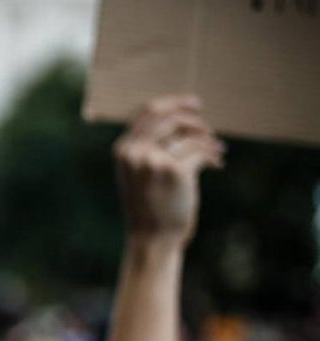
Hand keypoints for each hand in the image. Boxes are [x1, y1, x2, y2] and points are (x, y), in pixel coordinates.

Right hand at [113, 94, 224, 248]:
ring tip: (215, 148)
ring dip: (206, 138)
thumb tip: (182, 118)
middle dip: (193, 117)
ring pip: (187, 133)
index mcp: (123, 150)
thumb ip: (149, 147)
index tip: (193, 103)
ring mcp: (153, 161)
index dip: (173, 102)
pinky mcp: (174, 171)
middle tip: (208, 127)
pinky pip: (200, 150)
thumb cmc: (150, 206)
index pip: (146, 112)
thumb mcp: (140, 174)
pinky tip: (218, 164)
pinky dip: (212, 155)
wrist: (153, 238)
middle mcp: (134, 153)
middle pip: (167, 115)